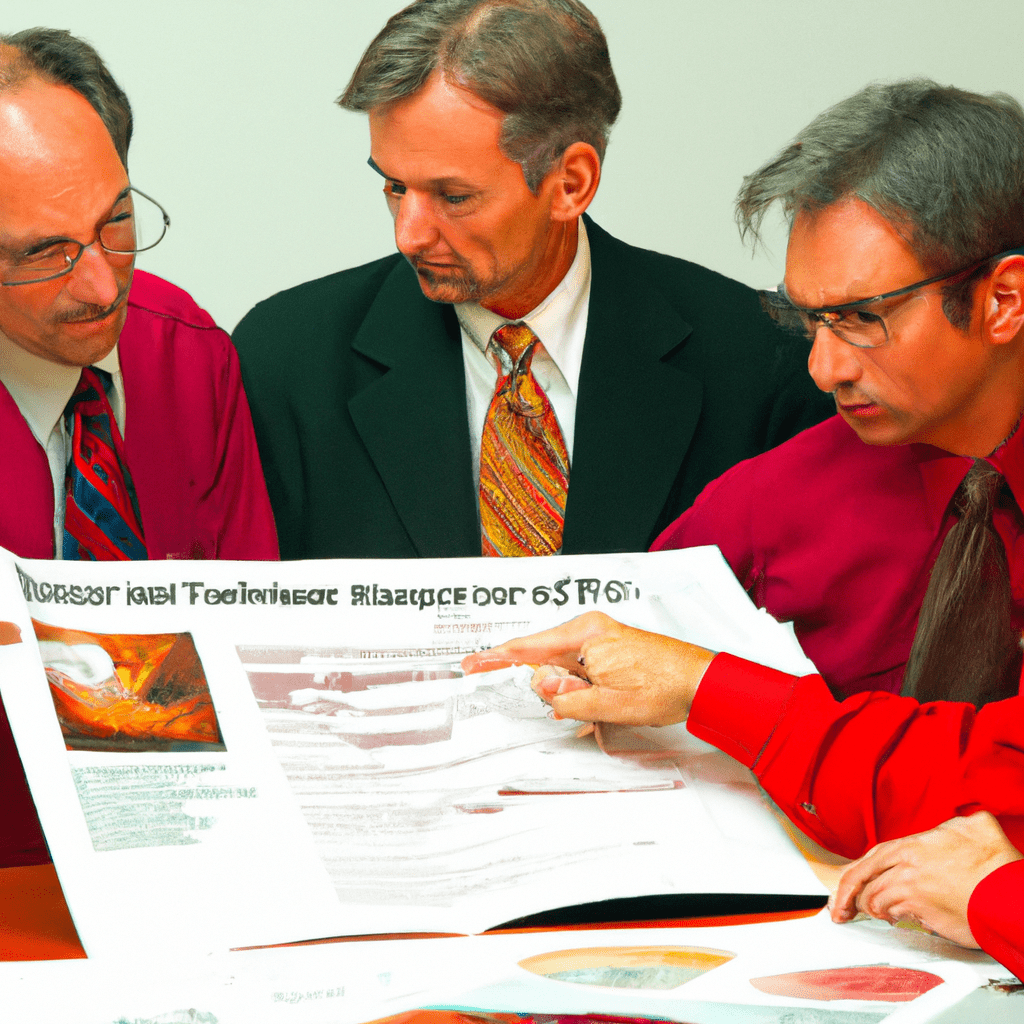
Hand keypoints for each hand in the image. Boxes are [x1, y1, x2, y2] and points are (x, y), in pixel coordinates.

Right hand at [461, 612, 714, 726]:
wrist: (701, 681)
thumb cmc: (664, 683)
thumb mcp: (608, 702)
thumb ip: (567, 697)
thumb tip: (541, 687)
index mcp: (585, 634)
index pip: (528, 647)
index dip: (496, 658)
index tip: (472, 663)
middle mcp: (590, 631)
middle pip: (545, 662)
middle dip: (550, 687)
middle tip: (579, 703)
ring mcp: (601, 640)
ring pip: (564, 670)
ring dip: (572, 693)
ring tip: (605, 703)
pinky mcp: (610, 651)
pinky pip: (581, 671)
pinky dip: (582, 689)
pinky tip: (600, 702)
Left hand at [830, 811, 1022, 946]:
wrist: (1011, 895)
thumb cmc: (996, 865)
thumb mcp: (973, 827)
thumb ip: (950, 826)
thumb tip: (948, 828)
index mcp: (912, 845)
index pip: (870, 858)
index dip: (853, 873)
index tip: (843, 885)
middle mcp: (906, 866)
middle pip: (862, 880)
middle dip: (846, 897)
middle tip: (840, 910)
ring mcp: (912, 890)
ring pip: (875, 900)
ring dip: (872, 908)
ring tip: (874, 913)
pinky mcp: (922, 913)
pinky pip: (894, 915)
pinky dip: (891, 917)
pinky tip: (895, 919)